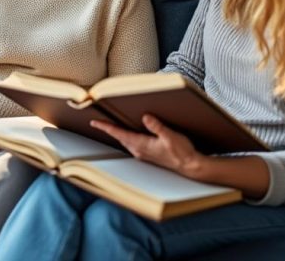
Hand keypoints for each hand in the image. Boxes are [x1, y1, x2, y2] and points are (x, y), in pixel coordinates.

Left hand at [90, 114, 205, 176]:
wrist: (189, 166)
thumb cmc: (181, 152)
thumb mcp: (170, 136)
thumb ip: (157, 127)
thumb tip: (146, 117)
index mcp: (142, 145)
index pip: (119, 134)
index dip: (106, 128)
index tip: (95, 122)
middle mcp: (139, 150)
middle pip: (119, 138)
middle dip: (109, 129)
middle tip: (98, 122)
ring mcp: (143, 154)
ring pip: (125, 142)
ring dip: (117, 134)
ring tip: (110, 126)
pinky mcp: (148, 155)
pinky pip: (132, 145)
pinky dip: (126, 138)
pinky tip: (128, 134)